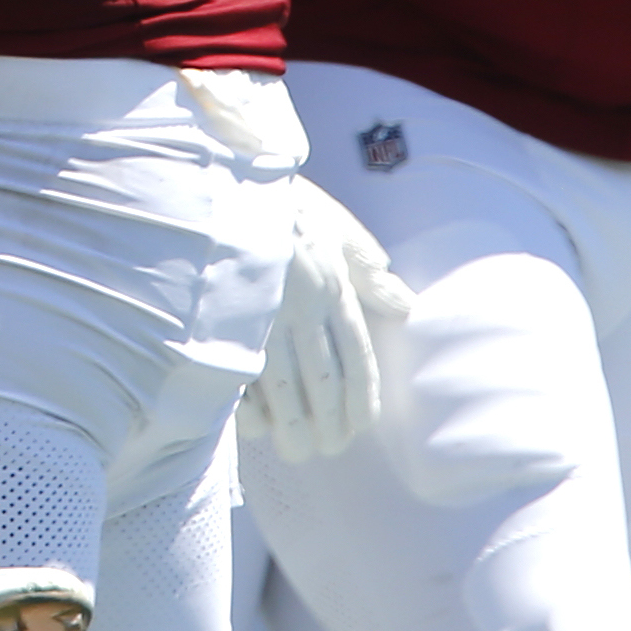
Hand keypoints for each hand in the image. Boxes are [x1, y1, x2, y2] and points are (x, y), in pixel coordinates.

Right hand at [243, 175, 415, 458]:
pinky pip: (240, 371)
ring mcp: (261, 312)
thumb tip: (408, 305)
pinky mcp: (223, 316)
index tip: (362, 427)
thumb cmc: (284, 205)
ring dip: (294, 424)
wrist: (226, 180)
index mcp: (332, 286)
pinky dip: (249, 403)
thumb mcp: (335, 229)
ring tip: (298, 451)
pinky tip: (256, 427)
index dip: (362, 397)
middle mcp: (301, 304)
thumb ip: (369, 272)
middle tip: (329, 449)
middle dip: (329, 421)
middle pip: (322, 379)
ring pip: (283, 385)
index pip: (355, 355)